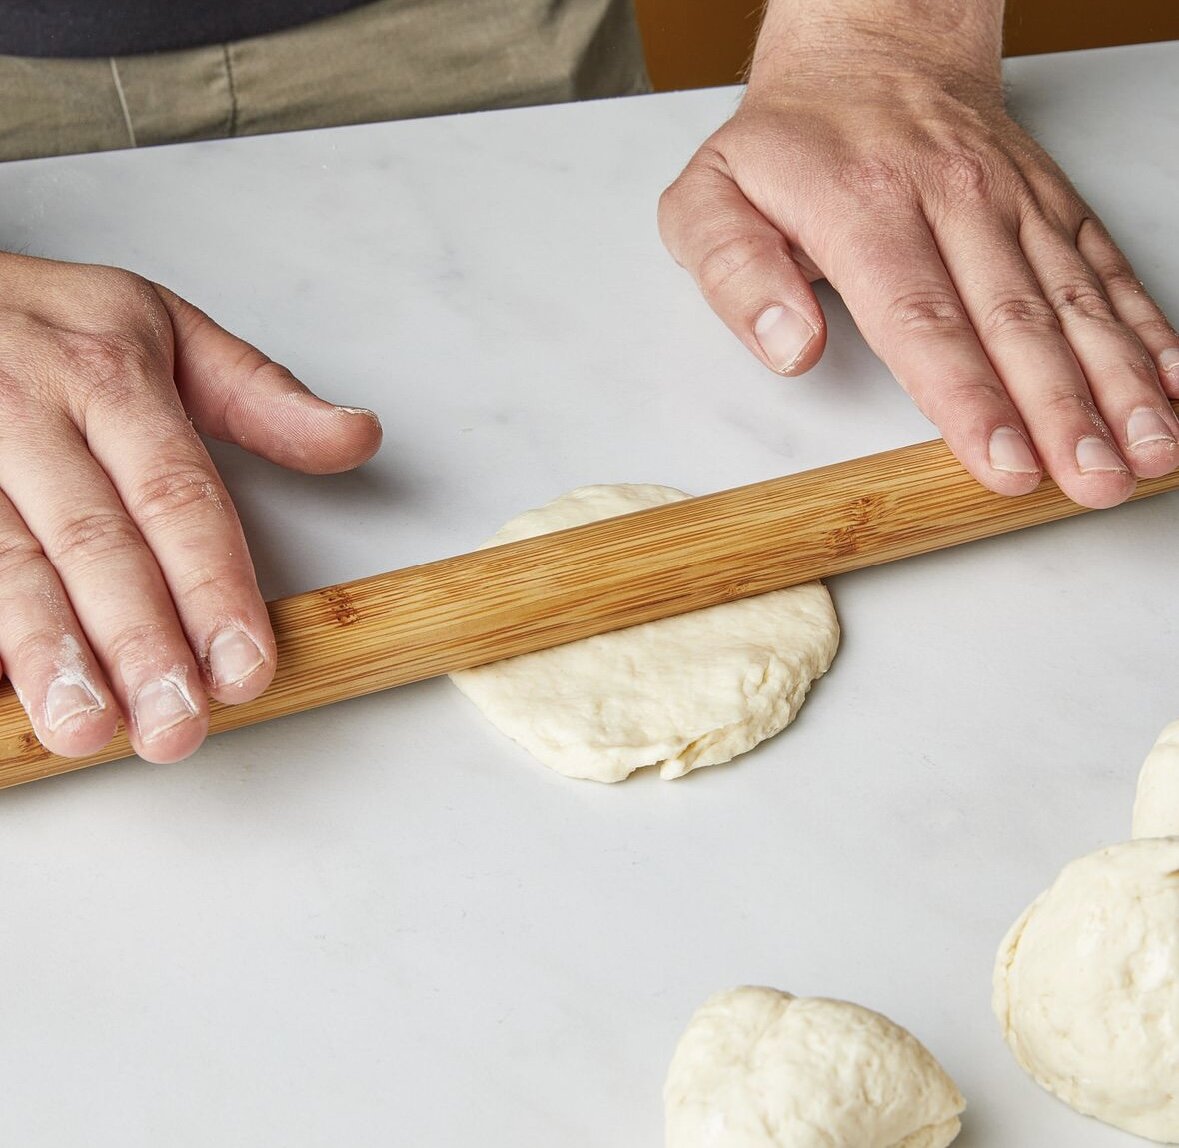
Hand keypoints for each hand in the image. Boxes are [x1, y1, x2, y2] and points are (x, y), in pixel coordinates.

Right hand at [0, 253, 380, 761]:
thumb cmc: (56, 324)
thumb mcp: (168, 330)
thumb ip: (263, 394)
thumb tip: (358, 437)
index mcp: (110, 378)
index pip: (177, 497)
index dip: (214, 588)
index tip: (245, 666)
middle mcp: (30, 415)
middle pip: (95, 541)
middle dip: (138, 640)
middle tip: (176, 723)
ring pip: (4, 561)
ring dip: (46, 650)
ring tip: (83, 726)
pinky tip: (3, 690)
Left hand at [658, 41, 1178, 507]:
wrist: (871, 44)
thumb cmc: (786, 141)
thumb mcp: (709, 199)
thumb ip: (734, 273)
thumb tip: (787, 346)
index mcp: (863, 211)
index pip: (923, 322)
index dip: (969, 400)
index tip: (1003, 462)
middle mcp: (952, 203)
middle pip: (1014, 322)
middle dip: (1062, 412)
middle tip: (1093, 481)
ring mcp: (1011, 203)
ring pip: (1074, 300)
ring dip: (1118, 381)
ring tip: (1149, 450)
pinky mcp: (1048, 204)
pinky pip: (1104, 267)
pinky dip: (1146, 329)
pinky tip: (1171, 385)